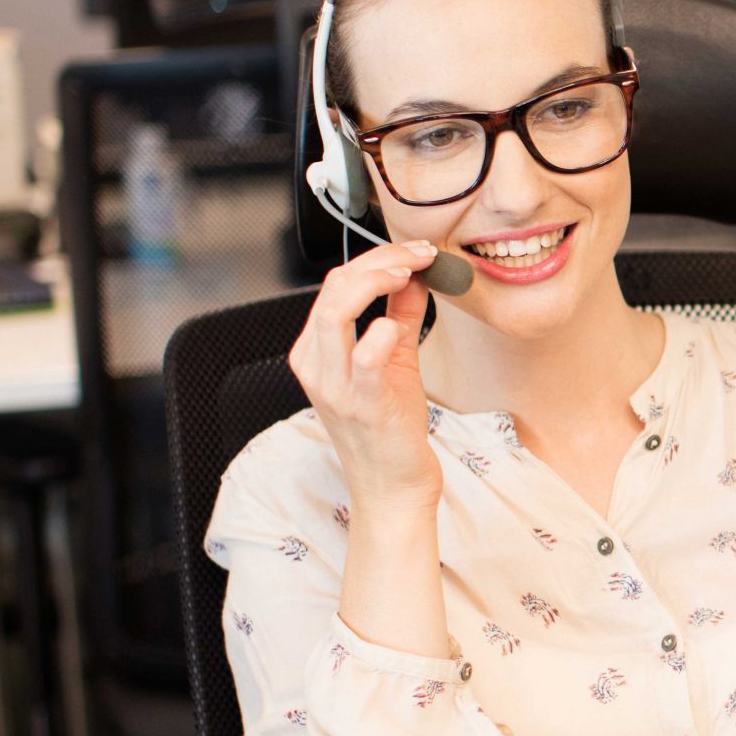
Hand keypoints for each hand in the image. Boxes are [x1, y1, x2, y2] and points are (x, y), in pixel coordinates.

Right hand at [289, 240, 443, 515]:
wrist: (393, 485)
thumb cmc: (391, 428)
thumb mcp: (394, 361)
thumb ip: (400, 316)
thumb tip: (416, 276)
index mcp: (316, 351)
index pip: (334, 286)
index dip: (376, 257)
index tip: (414, 250)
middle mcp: (317, 365)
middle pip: (332, 289)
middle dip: (378, 260)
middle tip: (418, 254)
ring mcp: (335, 386)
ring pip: (336, 312)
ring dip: (376, 281)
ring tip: (410, 272)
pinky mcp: (363, 405)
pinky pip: (364, 357)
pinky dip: (382, 331)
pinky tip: (398, 323)